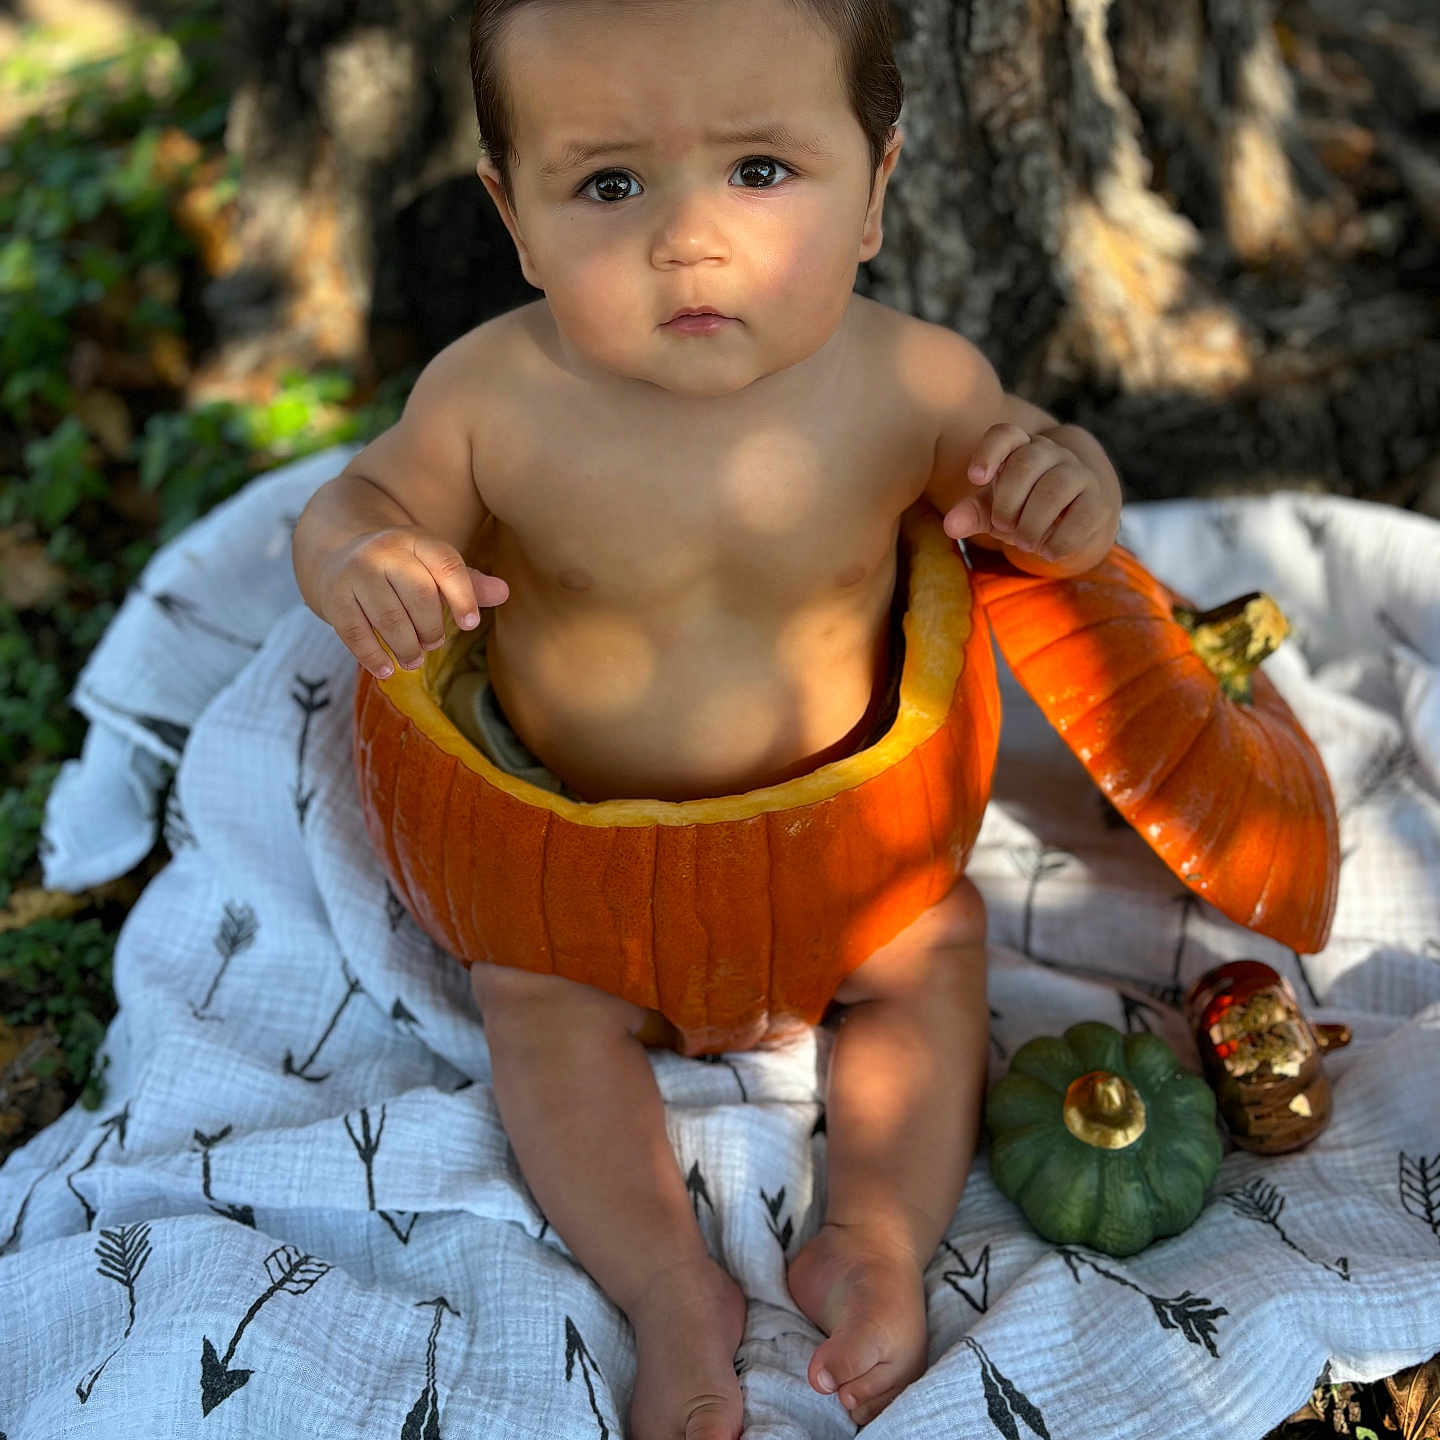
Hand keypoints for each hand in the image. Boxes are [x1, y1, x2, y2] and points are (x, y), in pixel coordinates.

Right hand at [314, 527, 507, 678]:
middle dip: (431, 629)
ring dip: (407, 647)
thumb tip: (505, 592)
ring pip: (389, 619)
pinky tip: (387, 670)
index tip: (470, 624)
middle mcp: (384, 553)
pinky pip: (356, 634)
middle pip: (419, 596)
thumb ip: (468, 582)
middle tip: (433, 644)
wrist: (337, 551)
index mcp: (416, 541)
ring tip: (414, 659)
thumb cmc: (401, 567)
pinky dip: (374, 657)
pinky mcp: (334, 599)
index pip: (446, 565)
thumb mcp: (433, 566)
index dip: (464, 597)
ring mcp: (355, 574)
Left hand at [943, 424, 1116, 563]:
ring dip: (1033, 521)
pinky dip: (1060, 540)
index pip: (1005, 434)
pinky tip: (1047, 552)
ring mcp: (1078, 474)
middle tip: (1002, 527)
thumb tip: (950, 526)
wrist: (1072, 526)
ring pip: (1055, 487)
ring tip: (1023, 543)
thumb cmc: (1023, 511)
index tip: (975, 478)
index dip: (989, 452)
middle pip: (1027, 462)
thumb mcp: (994, 512)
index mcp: (1019, 449)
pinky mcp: (1098, 502)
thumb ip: (972, 514)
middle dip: (1008, 500)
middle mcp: (1050, 454)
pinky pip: (1082, 515)